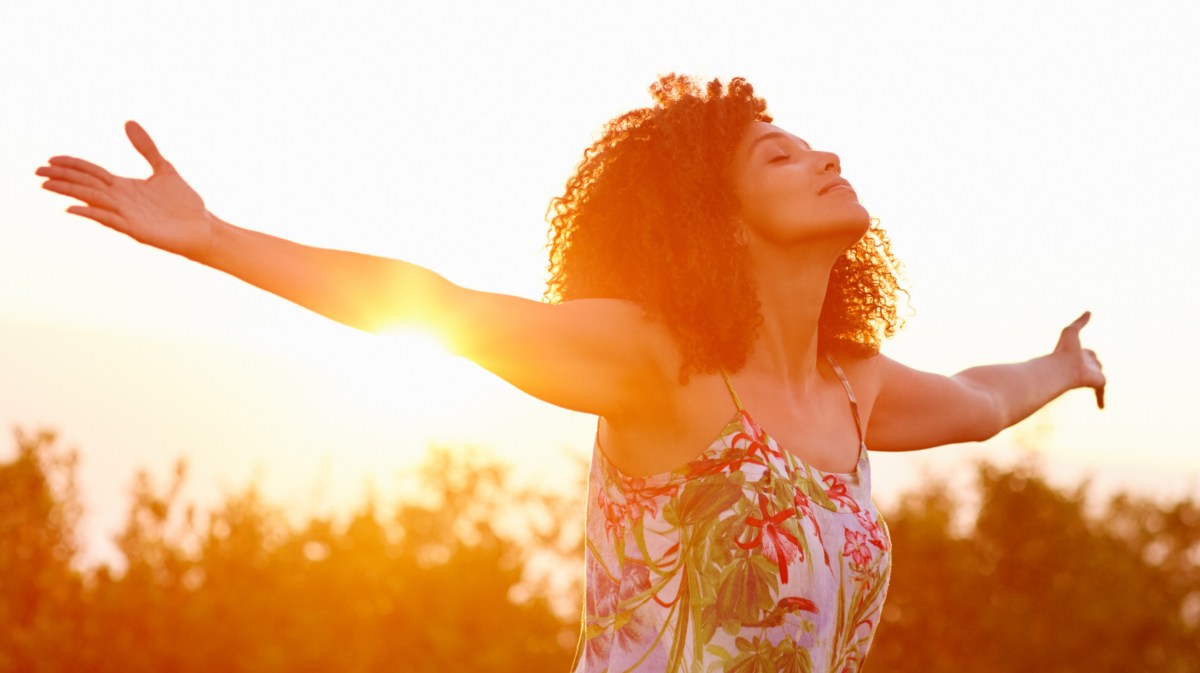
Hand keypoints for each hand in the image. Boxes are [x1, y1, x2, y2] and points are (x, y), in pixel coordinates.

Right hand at [37, 121, 213, 260]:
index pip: (92, 172)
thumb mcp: (163, 169)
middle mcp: (121, 200)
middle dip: (62, 178)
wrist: (203, 228)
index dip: (72, 165)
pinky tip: (73, 208)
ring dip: (70, 192)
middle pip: (86, 185)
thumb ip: (146, 148)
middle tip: (37, 172)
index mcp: (124, 186)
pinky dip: (92, 213)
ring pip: (92, 200)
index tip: (50, 159)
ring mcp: (127, 215)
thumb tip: (128, 122)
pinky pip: (109, 221)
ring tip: (47, 185)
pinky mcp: (136, 230)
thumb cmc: (183, 203)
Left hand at [1054, 311, 1105, 408]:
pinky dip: (1100, 399)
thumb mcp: (1070, 331)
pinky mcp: (1098, 383)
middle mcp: (1086, 364)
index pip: (1088, 353)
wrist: (1062, 368)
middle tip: (1092, 369)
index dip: (1089, 353)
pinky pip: (1101, 392)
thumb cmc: (1064, 350)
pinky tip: (1101, 408)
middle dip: (1094, 364)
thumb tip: (1089, 311)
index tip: (1087, 354)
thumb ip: (1080, 322)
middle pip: (1096, 363)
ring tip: (1096, 387)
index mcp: (1080, 354)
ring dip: (1097, 383)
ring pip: (1100, 376)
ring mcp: (1092, 374)